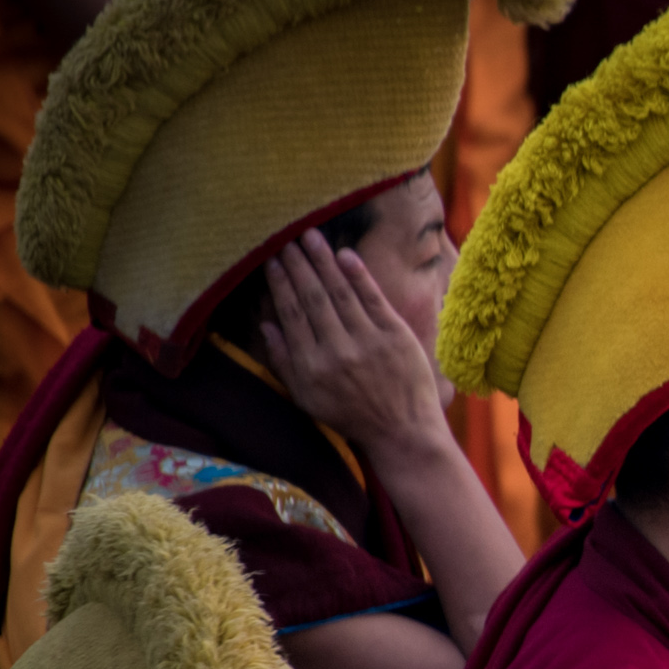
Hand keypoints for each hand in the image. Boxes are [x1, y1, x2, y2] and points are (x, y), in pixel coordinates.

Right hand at [263, 234, 454, 461]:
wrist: (403, 432)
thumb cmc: (351, 416)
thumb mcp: (307, 398)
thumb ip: (284, 360)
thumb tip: (265, 323)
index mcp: (311, 365)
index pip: (291, 313)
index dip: (280, 282)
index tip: (270, 258)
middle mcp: (337, 350)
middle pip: (312, 297)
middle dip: (297, 263)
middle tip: (285, 236)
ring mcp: (369, 342)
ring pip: (340, 292)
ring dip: (323, 261)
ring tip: (309, 235)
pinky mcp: (396, 336)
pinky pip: (373, 298)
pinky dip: (358, 275)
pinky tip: (344, 255)